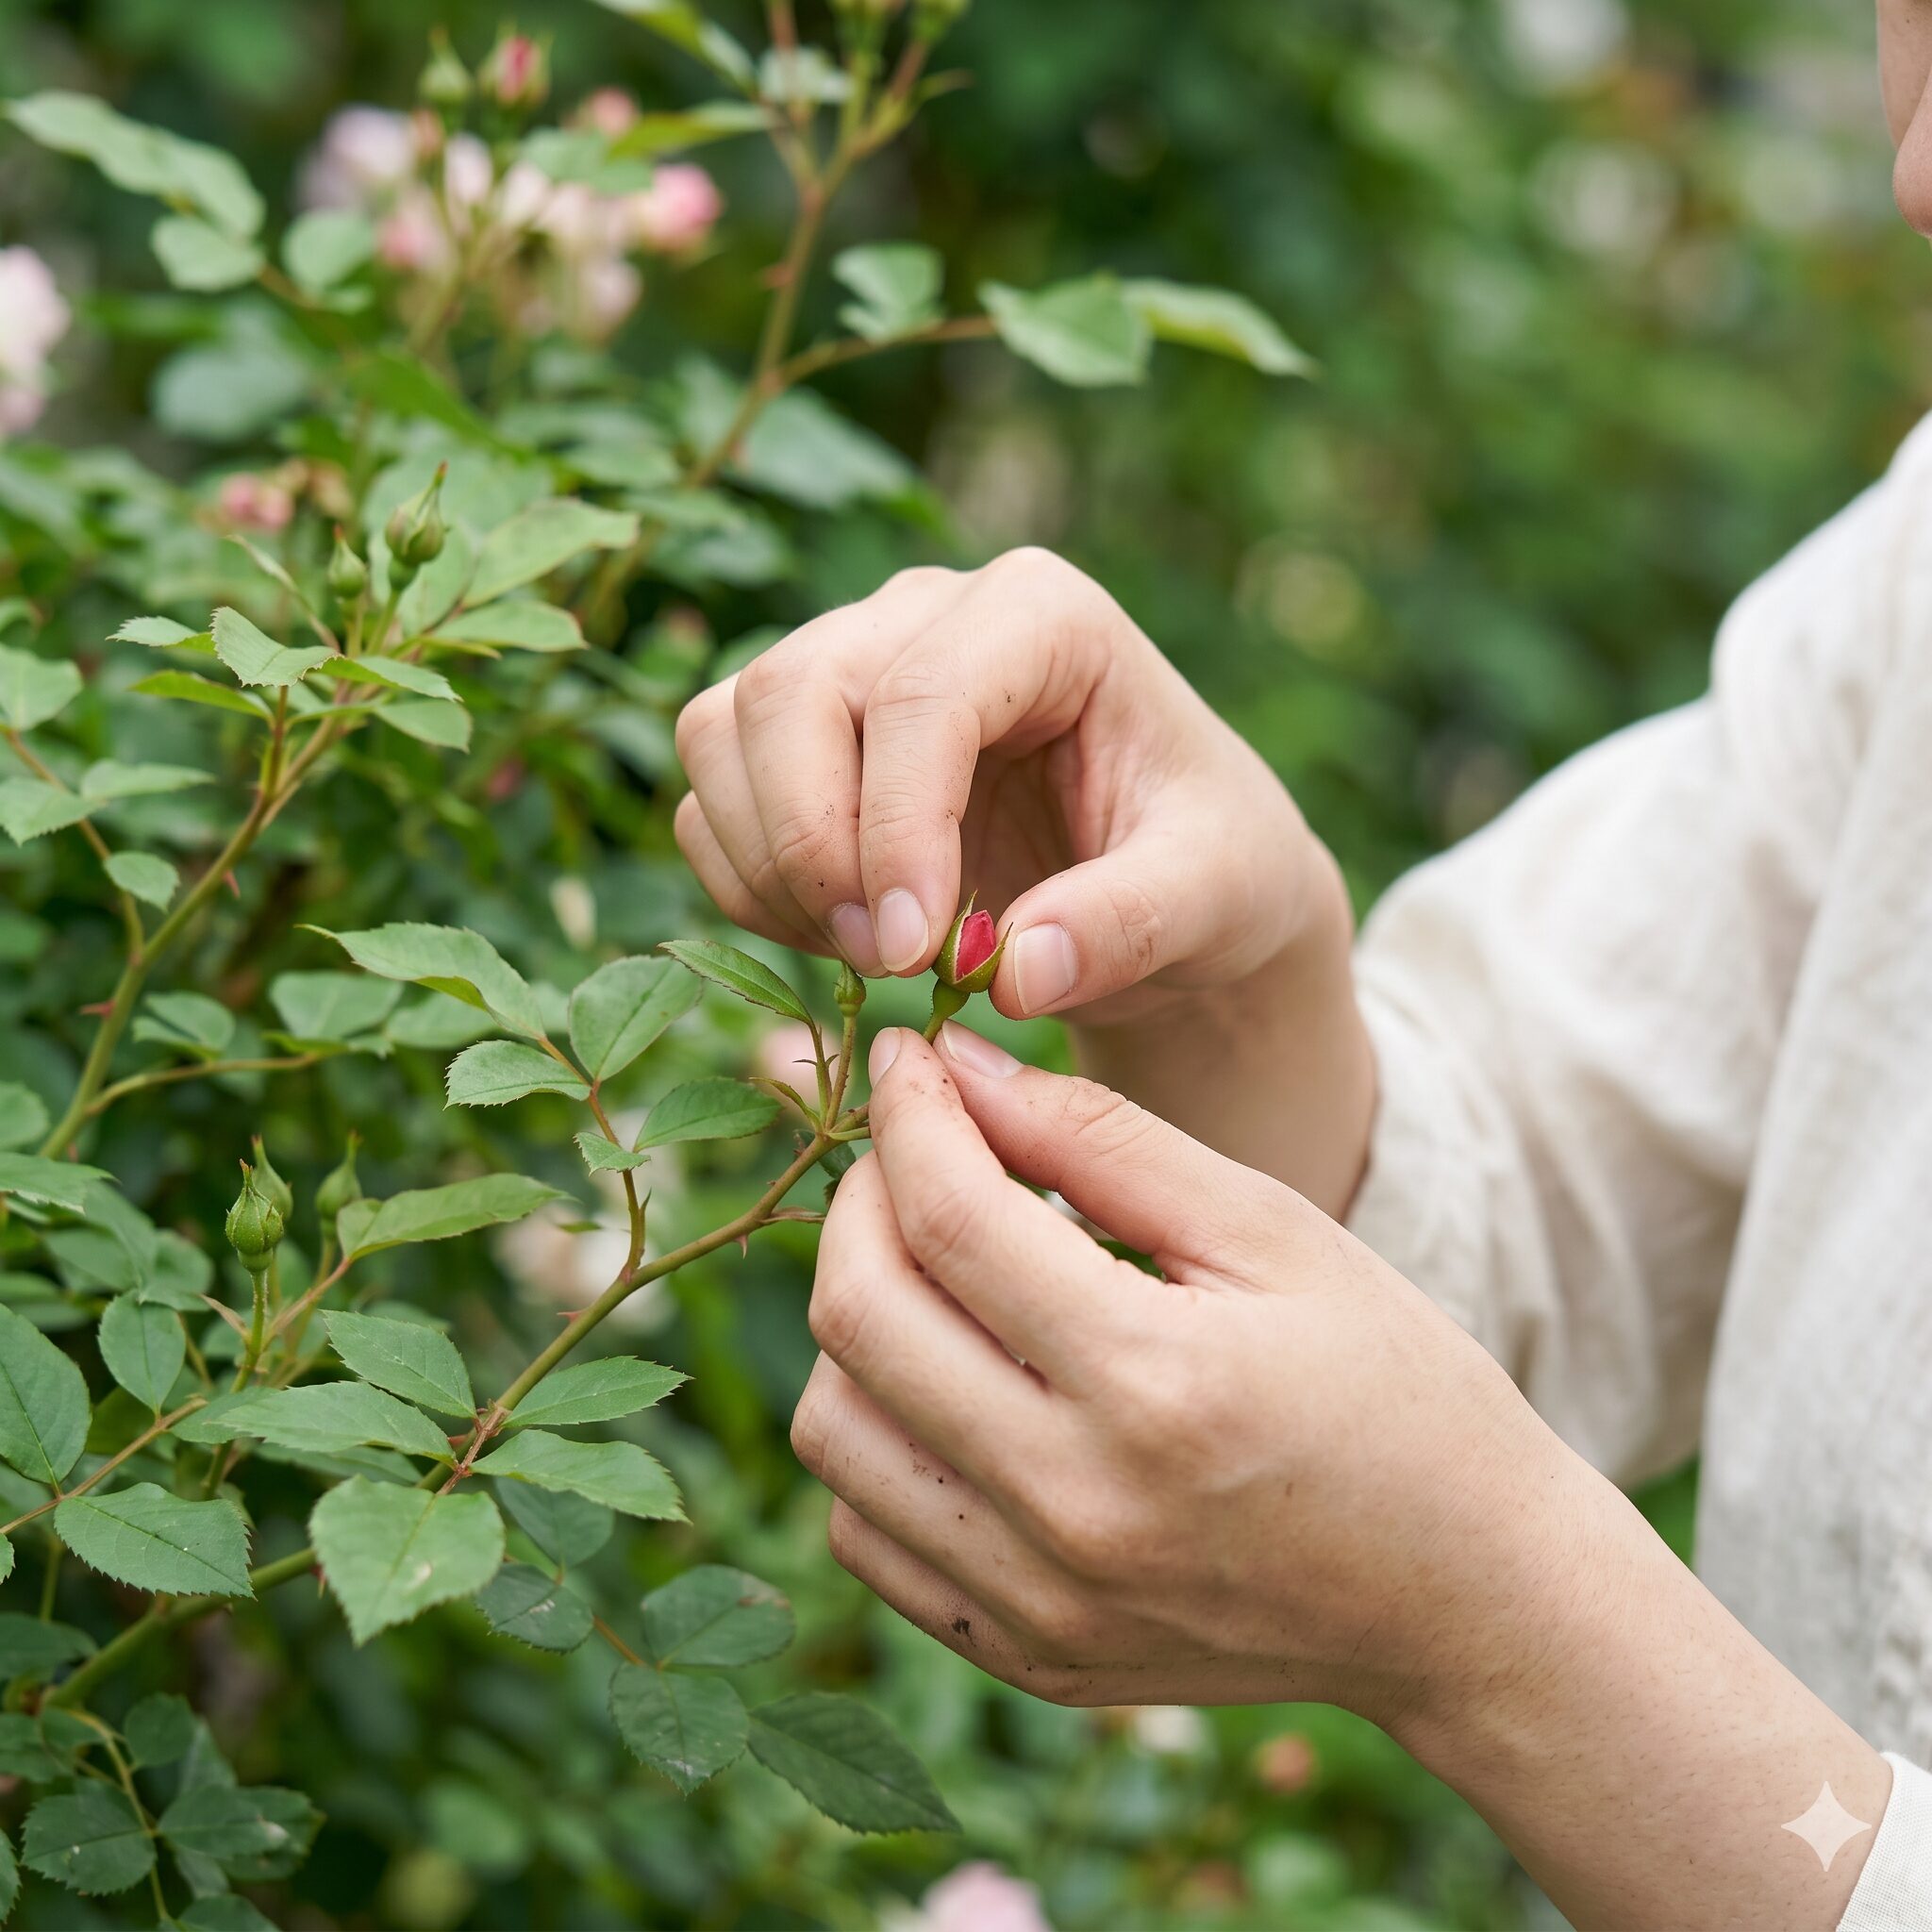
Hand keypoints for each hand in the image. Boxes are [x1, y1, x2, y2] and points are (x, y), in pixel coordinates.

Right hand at [672, 548, 1336, 1025]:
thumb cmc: (1210, 862)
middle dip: (813, 844)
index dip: (898, 827)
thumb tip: (1014, 972)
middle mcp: (928, 613)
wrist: (1176, 880)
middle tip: (882, 964)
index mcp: (1044, 614)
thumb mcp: (1215, 895)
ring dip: (769, 865)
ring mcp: (850, 663)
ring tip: (869, 957)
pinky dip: (747, 885)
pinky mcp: (798, 737)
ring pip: (725, 731)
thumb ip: (1131, 924)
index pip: (923, 693)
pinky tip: (839, 942)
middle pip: (793, 692)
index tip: (911, 952)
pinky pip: (711, 797)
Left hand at [795, 1023, 1574, 1717]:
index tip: (912, 1055)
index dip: (908, 1113)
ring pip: (833, 1430)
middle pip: (859, 1317)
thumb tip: (957, 1065)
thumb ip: (1103, 1138)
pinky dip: (877, 1435)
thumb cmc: (1393, 1387)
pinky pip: (867, 1533)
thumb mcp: (1270, 1232)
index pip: (949, 1218)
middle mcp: (1076, 1507)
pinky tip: (949, 1380)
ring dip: (853, 1317)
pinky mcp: (1029, 1653)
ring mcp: (1043, 1602)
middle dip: (859, 1197)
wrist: (1467, 1598)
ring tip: (928, 1263)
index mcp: (1154, 1382)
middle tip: (910, 1149)